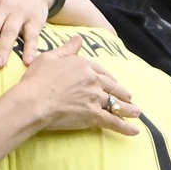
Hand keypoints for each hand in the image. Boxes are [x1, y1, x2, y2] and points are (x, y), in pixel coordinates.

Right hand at [14, 43, 140, 135]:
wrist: (33, 101)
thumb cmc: (37, 80)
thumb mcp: (49, 57)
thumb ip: (67, 49)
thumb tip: (79, 38)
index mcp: (84, 65)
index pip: (100, 71)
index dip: (107, 77)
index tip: (111, 81)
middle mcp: (93, 80)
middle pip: (112, 87)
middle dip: (121, 92)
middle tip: (128, 97)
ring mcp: (95, 98)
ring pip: (116, 103)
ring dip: (128, 109)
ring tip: (137, 112)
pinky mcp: (94, 115)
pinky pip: (114, 122)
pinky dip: (126, 127)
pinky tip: (135, 131)